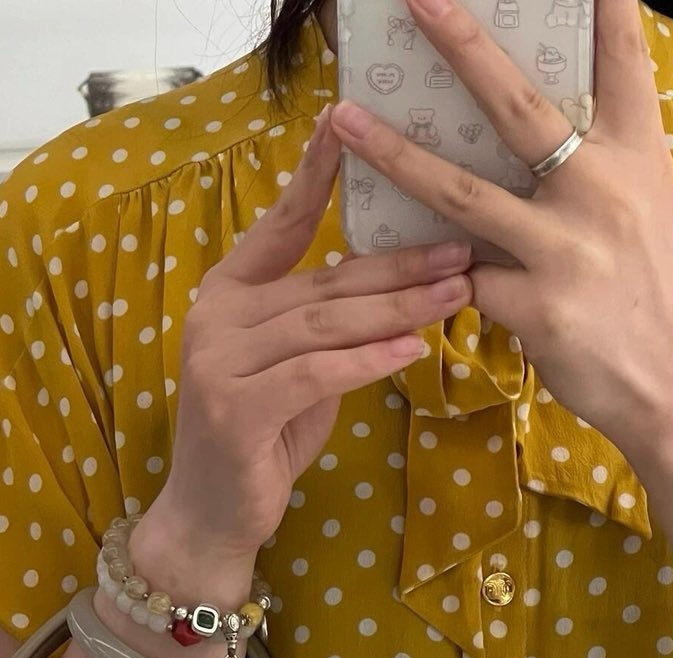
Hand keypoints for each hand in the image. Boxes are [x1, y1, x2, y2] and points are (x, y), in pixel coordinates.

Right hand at [157, 104, 478, 562]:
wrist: (211, 517)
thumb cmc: (260, 439)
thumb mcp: (293, 369)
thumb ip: (322, 325)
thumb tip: (384, 280)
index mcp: (227, 294)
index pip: (278, 224)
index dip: (315, 176)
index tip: (348, 126)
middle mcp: (216, 318)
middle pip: (323, 281)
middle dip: (398, 265)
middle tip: (461, 248)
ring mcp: (220, 364)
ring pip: (325, 324)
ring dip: (397, 308)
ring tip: (455, 294)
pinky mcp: (236, 411)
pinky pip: (316, 374)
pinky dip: (368, 360)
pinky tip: (412, 348)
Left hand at [328, 0, 672, 450]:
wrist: (671, 384)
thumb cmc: (648, 288)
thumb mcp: (643, 204)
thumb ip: (595, 157)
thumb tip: (536, 118)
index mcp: (636, 152)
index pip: (621, 57)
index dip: (601, 4)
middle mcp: (603, 189)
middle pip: (520, 106)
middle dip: (464, 46)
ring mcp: (567, 250)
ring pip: (463, 192)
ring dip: (395, 155)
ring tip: (343, 119)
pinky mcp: (537, 308)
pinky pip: (460, 277)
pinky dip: (418, 268)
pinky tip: (371, 259)